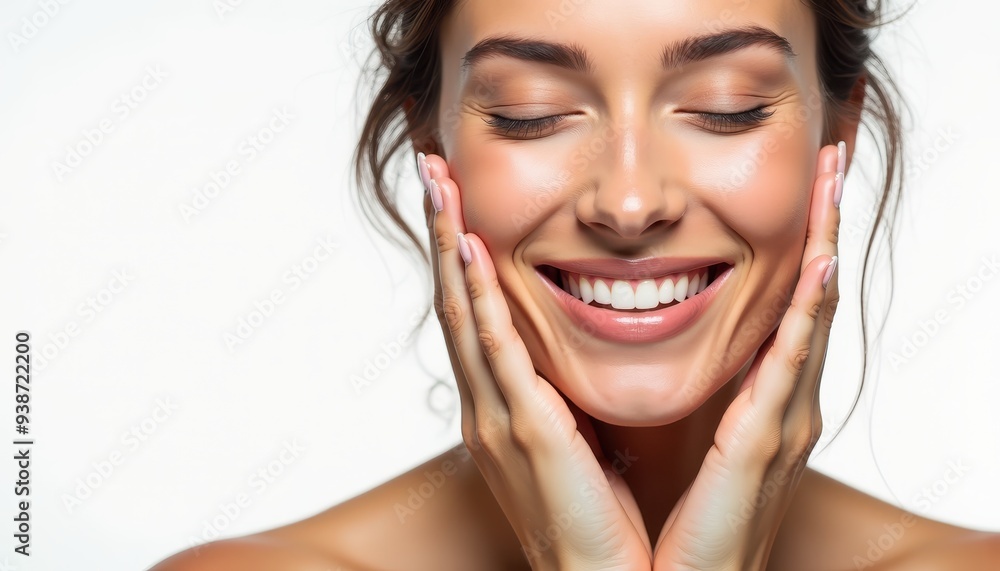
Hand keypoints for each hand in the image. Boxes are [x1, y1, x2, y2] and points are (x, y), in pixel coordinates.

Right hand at [420, 153, 651, 570]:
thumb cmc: (600, 519)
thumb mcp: (581, 441)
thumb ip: (567, 395)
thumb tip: (581, 352)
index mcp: (502, 406)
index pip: (473, 313)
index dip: (458, 253)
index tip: (455, 195)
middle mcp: (486, 405)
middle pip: (454, 300)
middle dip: (439, 229)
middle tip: (429, 165)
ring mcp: (497, 417)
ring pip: (463, 312)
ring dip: (447, 243)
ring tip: (436, 181)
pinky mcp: (524, 431)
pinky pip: (495, 349)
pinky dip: (477, 295)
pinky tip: (467, 247)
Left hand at [650, 143, 843, 570]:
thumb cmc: (669, 524)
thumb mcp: (678, 436)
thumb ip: (683, 391)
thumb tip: (646, 337)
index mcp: (757, 402)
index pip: (785, 305)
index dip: (799, 243)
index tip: (804, 185)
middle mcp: (780, 405)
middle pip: (810, 297)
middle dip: (825, 224)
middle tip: (836, 158)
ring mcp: (780, 423)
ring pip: (811, 315)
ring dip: (825, 242)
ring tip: (835, 180)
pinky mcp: (761, 445)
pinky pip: (787, 365)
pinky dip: (806, 313)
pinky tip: (818, 264)